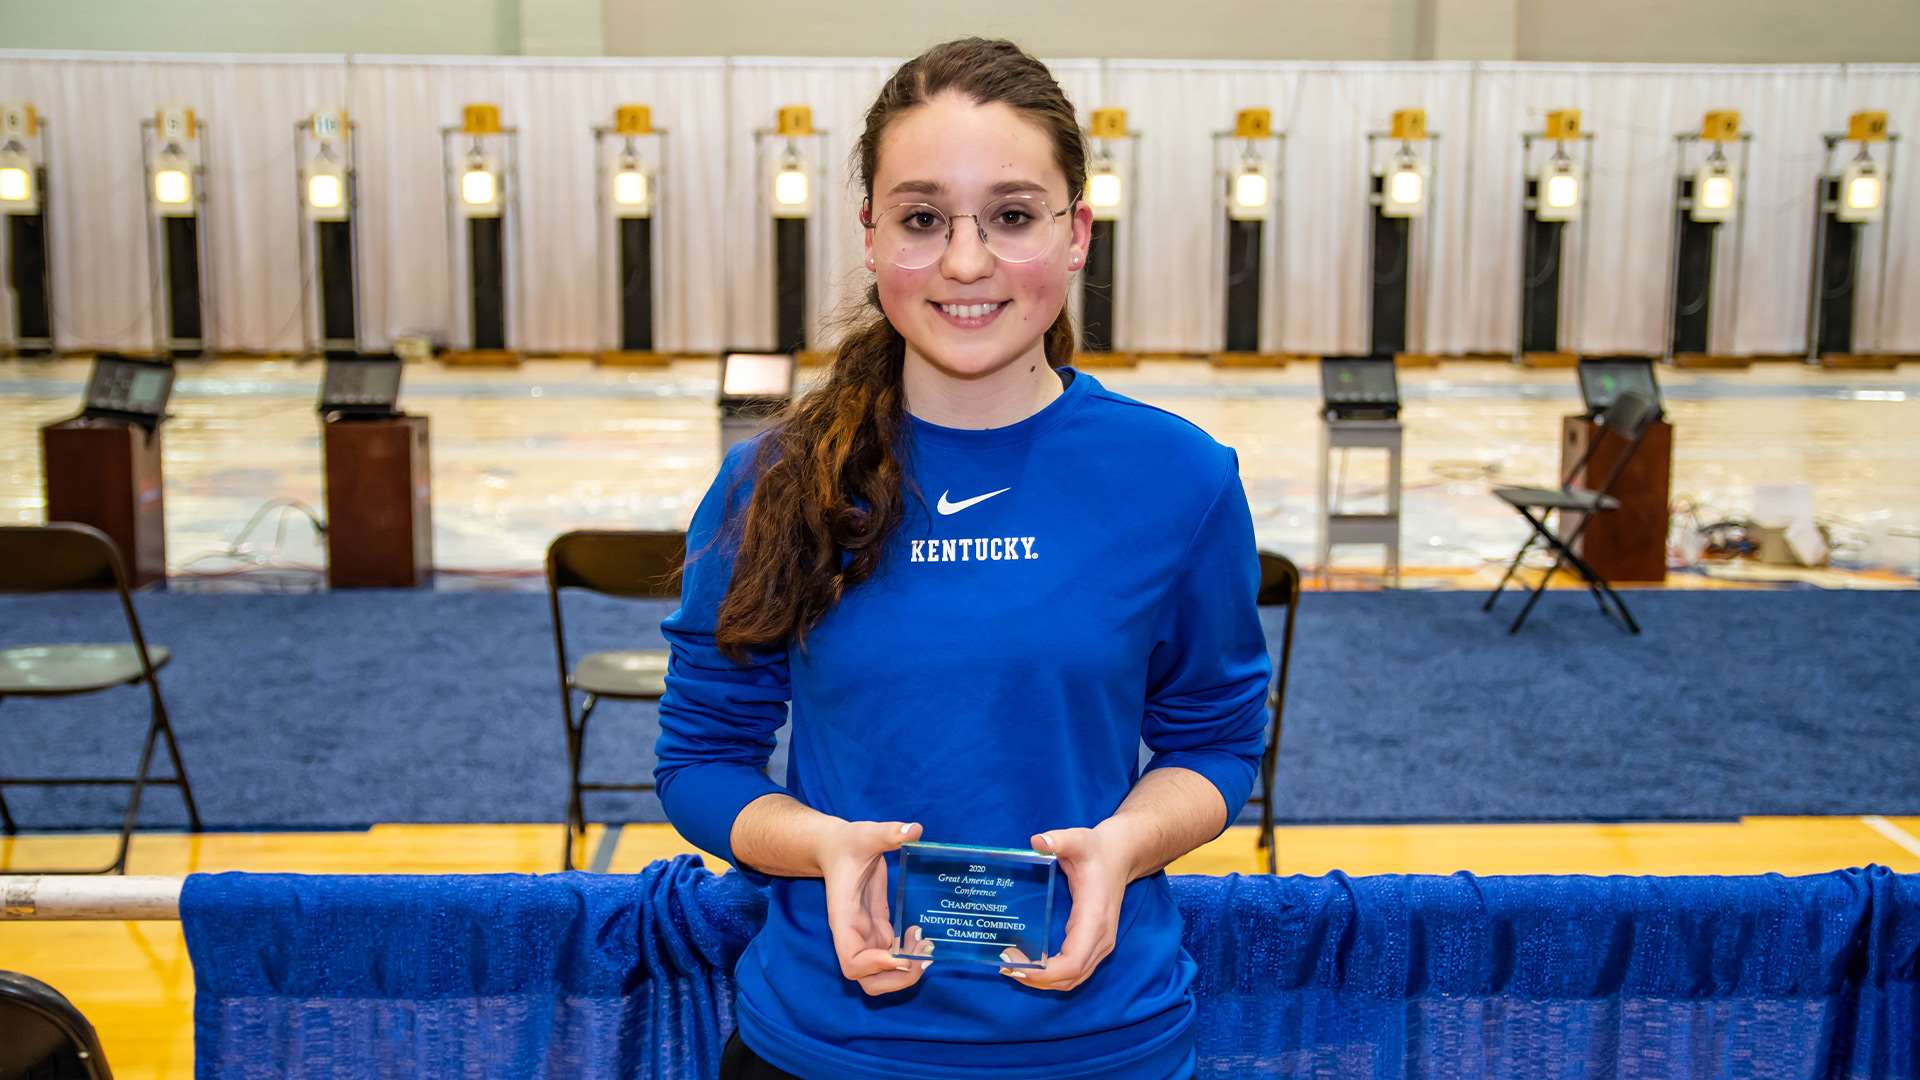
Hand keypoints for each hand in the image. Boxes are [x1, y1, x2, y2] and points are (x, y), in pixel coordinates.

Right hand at [815, 819, 934, 995]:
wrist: (836, 847)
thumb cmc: (847, 843)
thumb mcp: (865, 834)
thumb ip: (887, 833)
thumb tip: (913, 829)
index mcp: (845, 919)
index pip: (852, 961)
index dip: (876, 966)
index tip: (901, 953)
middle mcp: (854, 935)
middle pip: (868, 981)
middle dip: (897, 978)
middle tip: (922, 956)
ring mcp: (866, 936)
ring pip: (881, 976)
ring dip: (906, 972)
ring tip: (926, 948)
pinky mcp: (877, 930)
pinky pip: (892, 958)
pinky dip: (909, 957)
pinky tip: (923, 937)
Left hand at [998, 825, 1135, 990]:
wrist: (1120, 856)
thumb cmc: (1097, 850)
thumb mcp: (1079, 840)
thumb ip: (1059, 839)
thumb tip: (1037, 841)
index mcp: (1095, 920)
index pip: (1073, 962)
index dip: (1045, 972)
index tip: (1016, 964)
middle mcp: (1101, 939)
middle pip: (1070, 977)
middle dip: (1037, 980)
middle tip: (1005, 967)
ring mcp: (1100, 945)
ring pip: (1073, 979)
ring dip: (1044, 982)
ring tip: (1013, 969)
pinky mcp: (1094, 945)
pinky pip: (1074, 972)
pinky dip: (1053, 976)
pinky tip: (1030, 966)